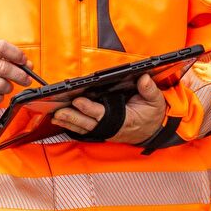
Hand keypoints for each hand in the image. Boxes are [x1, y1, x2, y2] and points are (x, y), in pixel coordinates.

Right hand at [0, 39, 34, 108]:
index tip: (24, 62)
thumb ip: (10, 59)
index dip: (17, 55)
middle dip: (20, 75)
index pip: (2, 47)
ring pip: (1, 85)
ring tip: (6, 86)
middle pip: (4, 68)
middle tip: (26, 79)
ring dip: (8, 87)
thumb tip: (29, 66)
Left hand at [52, 74, 167, 143]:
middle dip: (73, 118)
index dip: (90, 109)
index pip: (103, 115)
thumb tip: (143, 78)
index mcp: (125, 120)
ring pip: (84, 128)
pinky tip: (61, 121)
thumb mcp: (155, 102)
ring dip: (69, 122)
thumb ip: (149, 90)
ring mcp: (106, 131)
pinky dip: (72, 125)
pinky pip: (85, 129)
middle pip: (89, 124)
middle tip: (59, 112)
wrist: (152, 132)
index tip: (78, 101)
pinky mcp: (102, 131)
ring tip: (55, 116)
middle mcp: (112, 128)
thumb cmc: (152, 116)